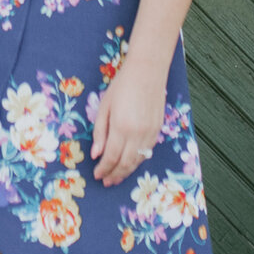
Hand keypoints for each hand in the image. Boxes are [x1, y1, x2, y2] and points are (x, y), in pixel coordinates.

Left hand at [90, 59, 167, 184]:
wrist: (148, 71)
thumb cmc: (122, 85)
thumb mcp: (104, 106)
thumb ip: (100, 132)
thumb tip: (96, 154)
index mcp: (121, 127)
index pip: (111, 157)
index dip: (103, 169)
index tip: (96, 174)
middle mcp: (137, 134)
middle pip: (125, 163)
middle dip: (114, 175)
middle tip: (105, 182)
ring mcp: (150, 134)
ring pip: (138, 161)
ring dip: (126, 172)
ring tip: (116, 178)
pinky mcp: (158, 131)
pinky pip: (147, 153)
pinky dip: (137, 162)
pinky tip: (129, 164)